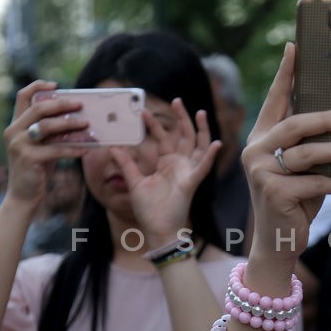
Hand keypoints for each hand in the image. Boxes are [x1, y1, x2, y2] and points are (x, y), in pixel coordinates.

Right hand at [3, 81, 89, 209]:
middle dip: (61, 104)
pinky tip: (86, 149)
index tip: (57, 85)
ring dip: (69, 124)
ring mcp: (19, 144)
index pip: (22, 97)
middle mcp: (13, 131)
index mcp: (15, 124)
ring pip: (46, 126)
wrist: (24, 196)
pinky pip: (55, 149)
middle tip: (80, 105)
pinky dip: (72, 148)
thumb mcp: (42, 145)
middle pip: (38, 109)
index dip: (38, 87)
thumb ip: (51, 131)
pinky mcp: (28, 158)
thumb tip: (78, 117)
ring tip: (87, 124)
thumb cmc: (37, 169)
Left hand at [110, 99, 220, 247]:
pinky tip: (217, 143)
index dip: (154, 125)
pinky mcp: (191, 182)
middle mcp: (179, 165)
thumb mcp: (134, 182)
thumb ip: (126, 164)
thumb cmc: (149, 209)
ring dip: (201, 130)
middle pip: (184, 136)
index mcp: (166, 163)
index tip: (143, 112)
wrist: (157, 229)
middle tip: (177, 101)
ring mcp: (187, 172)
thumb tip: (114, 147)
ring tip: (200, 113)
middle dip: (182, 118)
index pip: (163, 138)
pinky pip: (204, 167)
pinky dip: (211, 156)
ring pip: (198, 146)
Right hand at [242, 43, 330, 266]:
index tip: (296, 47)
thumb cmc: (296, 198)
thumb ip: (313, 143)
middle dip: (326, 118)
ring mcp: (261, 171)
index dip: (286, 73)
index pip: (275, 98)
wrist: (278, 241)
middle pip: (295, 124)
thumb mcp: (304, 166)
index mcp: (262, 136)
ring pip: (307, 154)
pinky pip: (314, 183)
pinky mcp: (273, 193)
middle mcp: (256, 149)